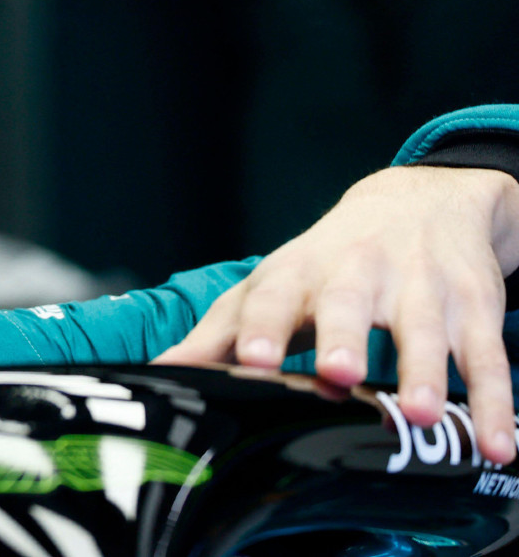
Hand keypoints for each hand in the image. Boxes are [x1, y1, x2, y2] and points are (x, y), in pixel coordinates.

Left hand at [154, 165, 518, 463]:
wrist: (418, 202)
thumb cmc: (325, 261)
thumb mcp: (270, 285)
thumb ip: (217, 333)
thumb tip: (161, 374)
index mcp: (298, 272)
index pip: (273, 296)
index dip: (260, 326)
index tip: (249, 356)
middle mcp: (358, 274)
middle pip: (347, 304)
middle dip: (342, 336)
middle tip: (338, 372)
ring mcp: (420, 288)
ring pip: (425, 330)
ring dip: (425, 372)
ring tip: (423, 413)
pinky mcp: (474, 308)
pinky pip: (488, 357)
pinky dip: (497, 402)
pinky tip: (500, 444)